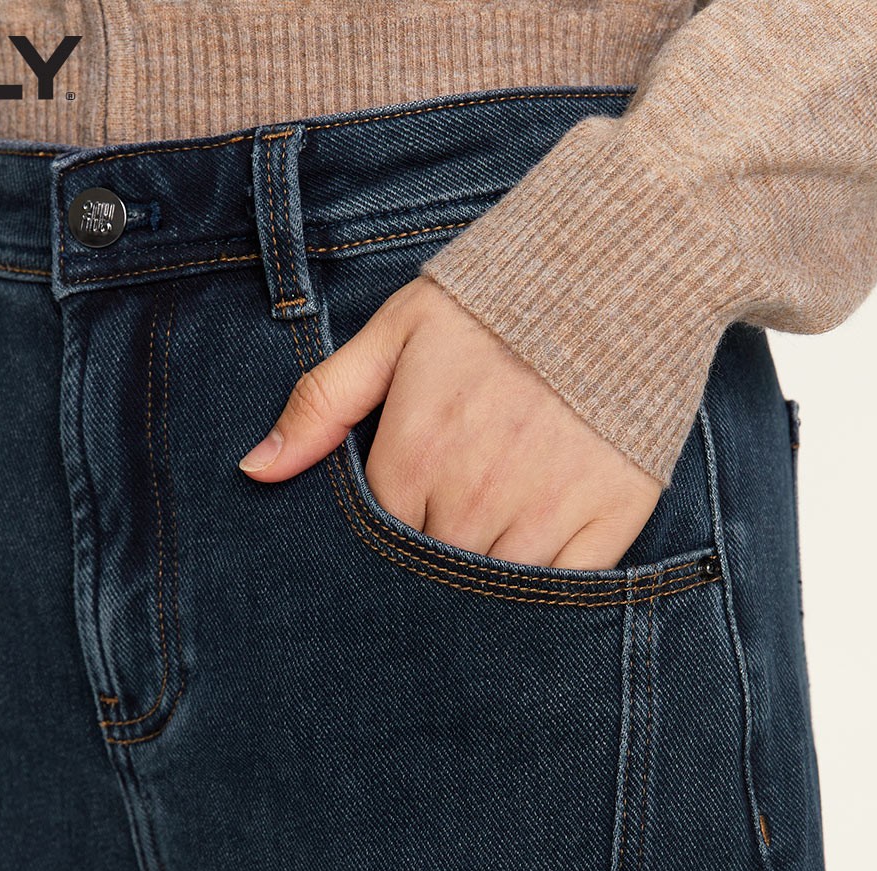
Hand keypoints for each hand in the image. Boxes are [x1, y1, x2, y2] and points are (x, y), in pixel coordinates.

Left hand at [238, 275, 661, 569]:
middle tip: (450, 534)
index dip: (387, 539)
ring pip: (490, 593)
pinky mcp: (607, 520)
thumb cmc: (497, 302)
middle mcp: (472, 495)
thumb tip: (256, 469)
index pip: (378, 539)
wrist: (620, 269)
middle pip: (430, 572)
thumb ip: (322, 403)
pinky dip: (547, 595)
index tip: (408, 518)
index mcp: (415, 454)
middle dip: (431, 563)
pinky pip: (565, 591)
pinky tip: (539, 570)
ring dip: (483, 588)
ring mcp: (542, 512)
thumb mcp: (395, 334)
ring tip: (490, 550)